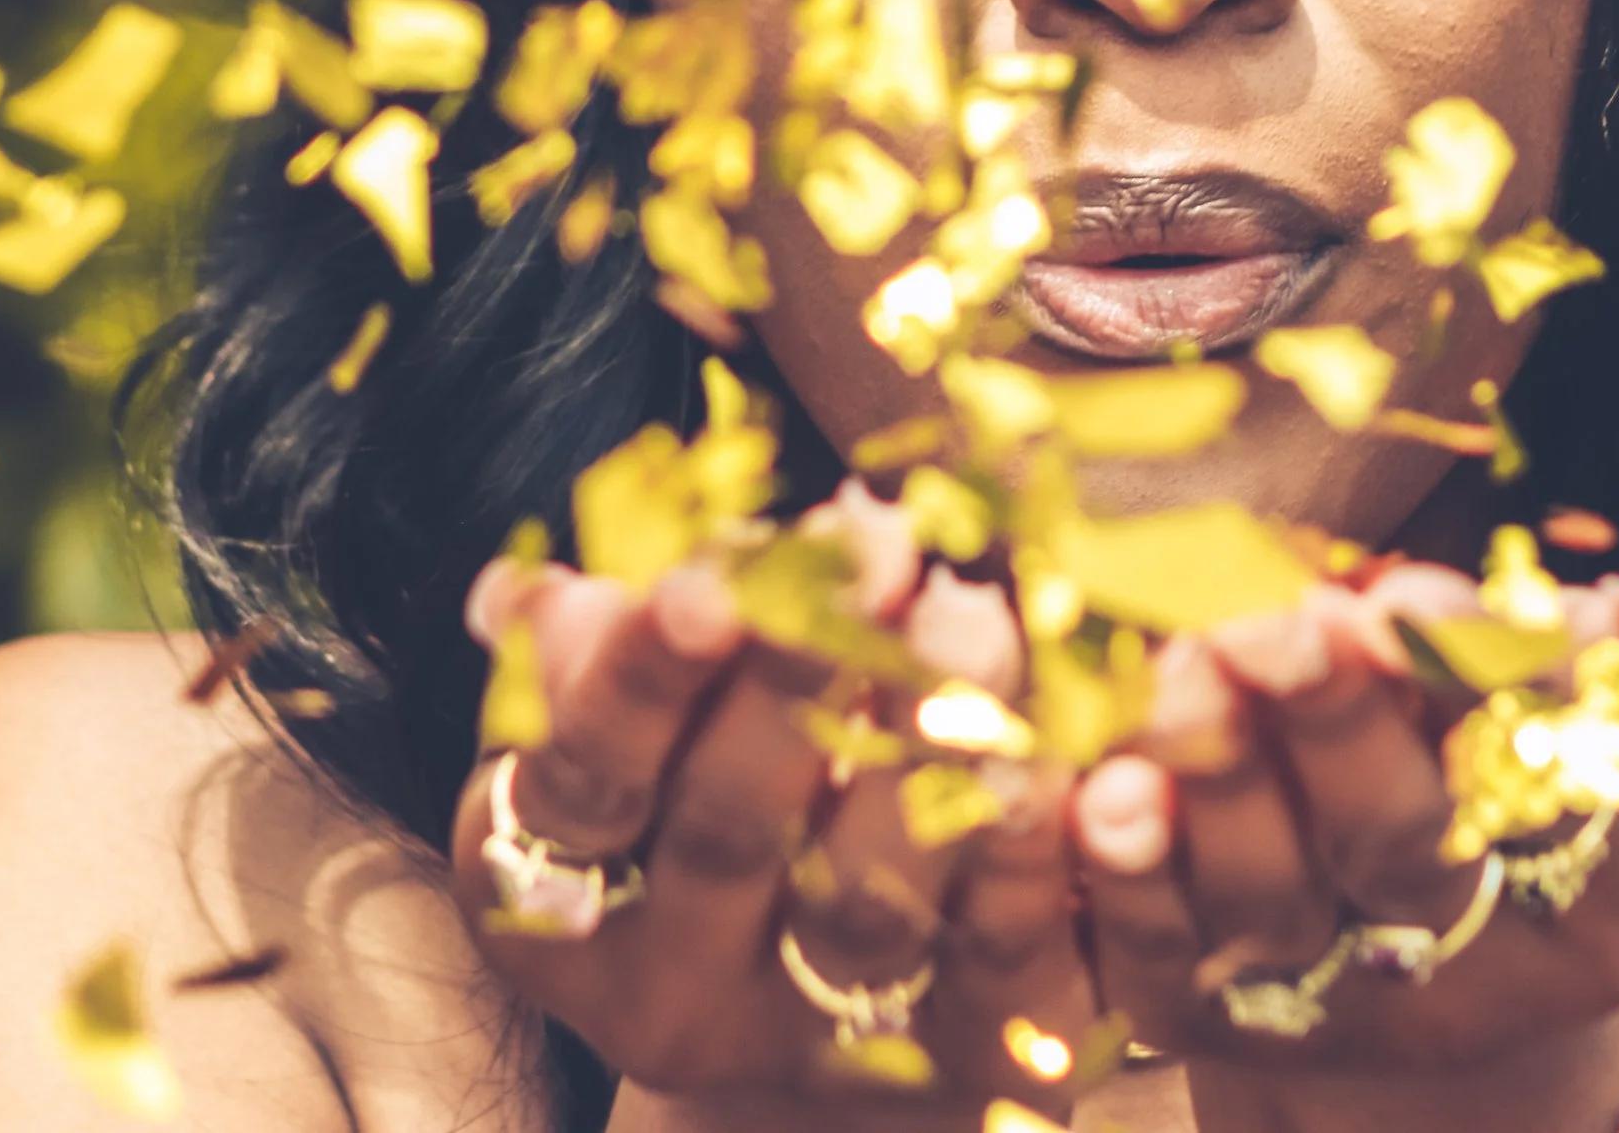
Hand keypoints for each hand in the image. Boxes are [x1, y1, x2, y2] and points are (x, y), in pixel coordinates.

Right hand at [448, 483, 1096, 1121]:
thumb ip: (593, 655)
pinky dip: (1034, 862)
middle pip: (729, 831)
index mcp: (545, 890)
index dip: (644, 677)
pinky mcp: (944, 1062)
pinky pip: (996, 971)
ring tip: (979, 622)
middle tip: (884, 554)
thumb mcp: (619, 719)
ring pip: (866, 906)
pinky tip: (1074, 760)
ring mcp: (804, 1037)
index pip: (585, 776)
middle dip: (803, 679)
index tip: (712, 578)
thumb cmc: (690, 781)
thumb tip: (543, 598)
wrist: (790, 1006)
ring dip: (928, 749)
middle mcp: (663, 990)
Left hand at [1070, 568, 1618, 1128]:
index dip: (1491, 695)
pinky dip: (1130, 877)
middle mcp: (1474, 969)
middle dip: (1340, 725)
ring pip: (1272, 900)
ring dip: (1224, 778)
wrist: (1466, 954)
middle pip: (1404, 850)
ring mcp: (1332, 1000)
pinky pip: (1159, 956)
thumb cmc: (1576, 794)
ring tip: (1192, 661)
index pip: (1574, 798)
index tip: (1412, 597)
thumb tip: (1606, 616)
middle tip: (1289, 621)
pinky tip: (1107, 790)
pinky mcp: (1213, 1013)